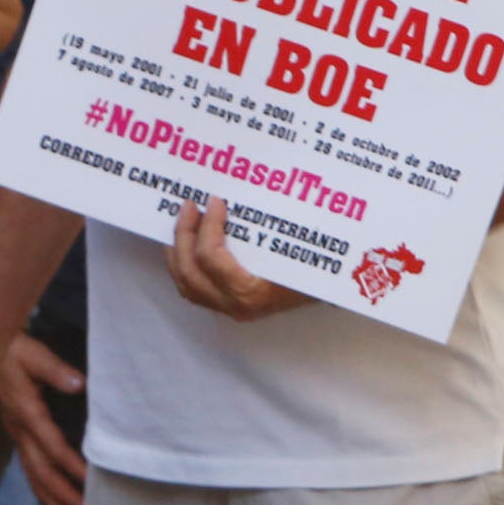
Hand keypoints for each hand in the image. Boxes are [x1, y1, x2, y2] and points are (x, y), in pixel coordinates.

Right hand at [0, 334, 87, 504]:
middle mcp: (19, 429)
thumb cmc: (9, 351)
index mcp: (26, 412)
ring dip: (49, 498)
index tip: (89, 481)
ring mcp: (15, 433)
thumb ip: (56, 371)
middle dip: (62, 493)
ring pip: (32, 473)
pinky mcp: (14, 433)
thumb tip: (78, 384)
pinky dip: (38, 486)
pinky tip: (48, 498)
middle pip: (40, 469)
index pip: (52, 445)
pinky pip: (26, 466)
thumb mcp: (33, 355)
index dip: (71, 465)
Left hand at [166, 191, 308, 320]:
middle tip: (189, 206)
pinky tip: (187, 242)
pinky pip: (192, 288)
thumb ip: (268, 231)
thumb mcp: (295, 250)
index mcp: (250, 292)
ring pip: (185, 282)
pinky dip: (183, 262)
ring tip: (183, 221)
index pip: (211, 258)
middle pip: (189, 271)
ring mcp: (226, 309)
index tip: (214, 201)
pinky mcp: (224, 306)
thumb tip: (240, 195)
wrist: (326, 295)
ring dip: (178, 249)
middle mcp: (234, 305)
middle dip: (183, 234)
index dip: (207, 226)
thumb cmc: (316, 272)